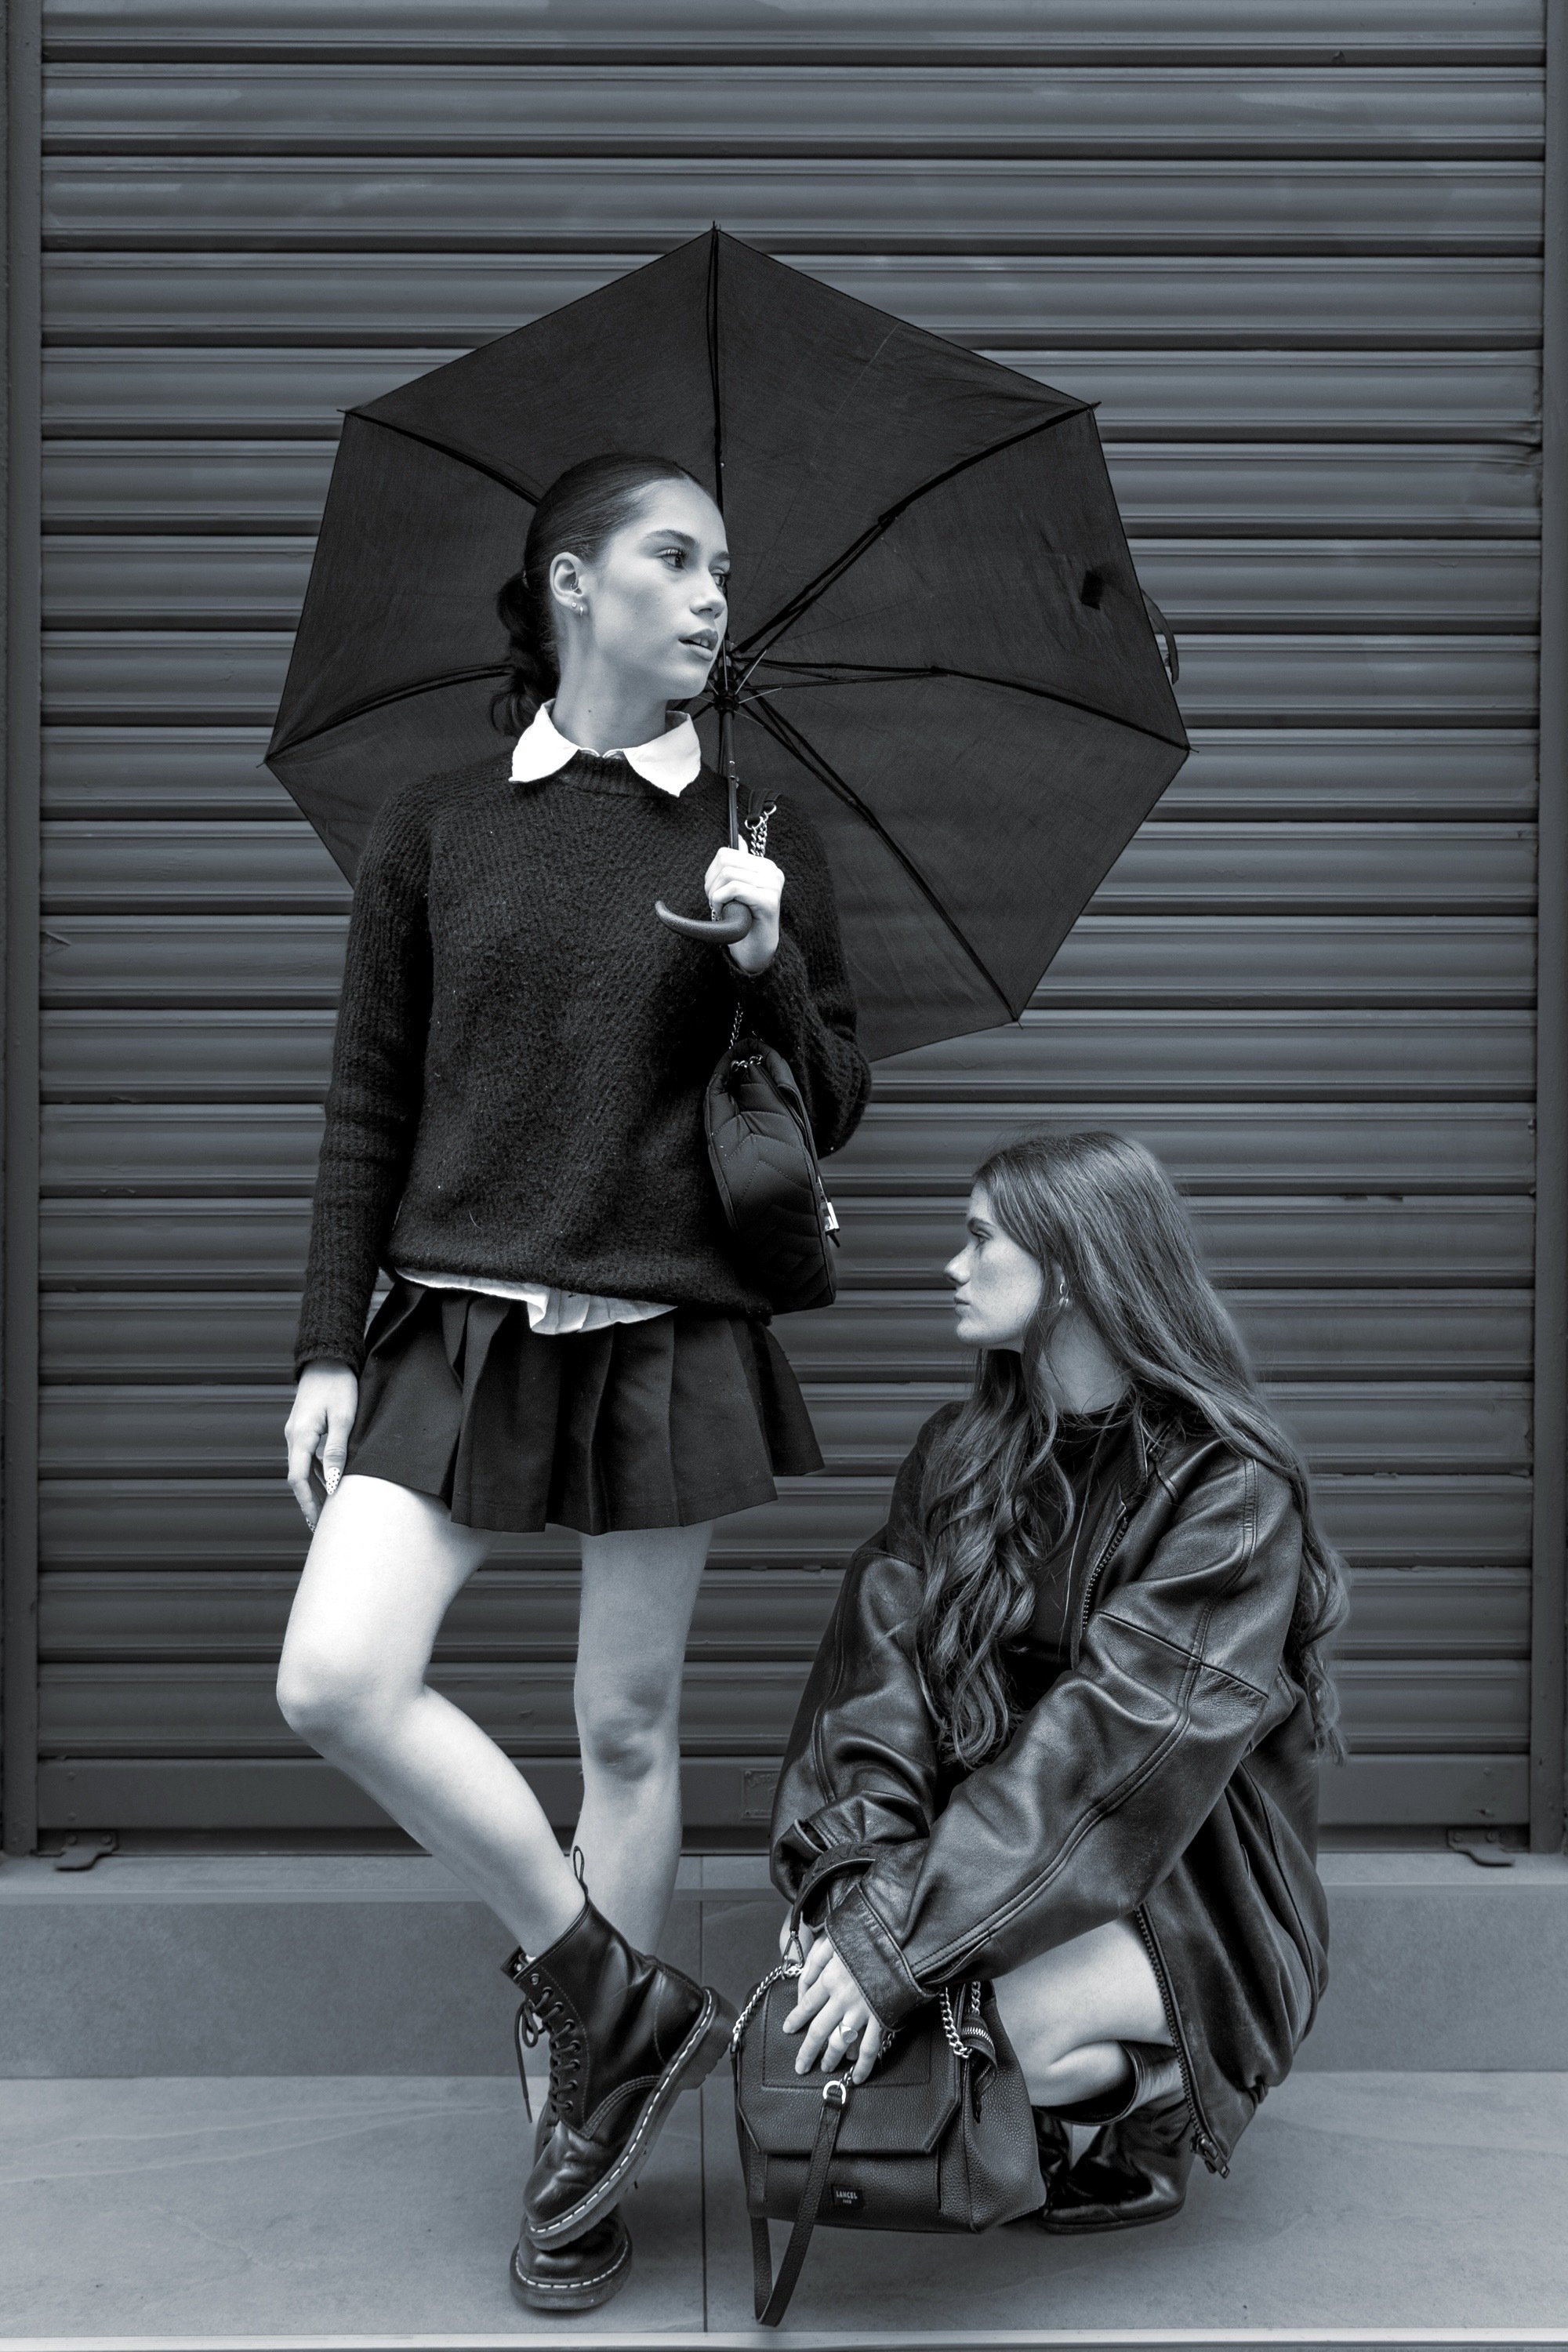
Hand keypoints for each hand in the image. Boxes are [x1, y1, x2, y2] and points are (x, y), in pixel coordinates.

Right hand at [285, 1359, 358, 1528]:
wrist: (328, 1358)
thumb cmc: (339, 1385)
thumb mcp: (343, 1418)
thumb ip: (337, 1450)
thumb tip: (332, 1482)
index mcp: (300, 1436)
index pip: (298, 1479)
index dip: (307, 1503)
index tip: (317, 1522)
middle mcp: (293, 1436)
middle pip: (298, 1477)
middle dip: (309, 1501)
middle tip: (322, 1525)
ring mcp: (296, 1431)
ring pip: (301, 1468)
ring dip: (312, 1488)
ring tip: (327, 1509)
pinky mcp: (303, 1427)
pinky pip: (306, 1457)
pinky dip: (314, 1473)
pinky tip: (327, 1482)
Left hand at [704, 844, 781, 975]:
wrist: (756, 950)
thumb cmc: (744, 920)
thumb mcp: (739, 889)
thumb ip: (739, 866)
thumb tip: (738, 840)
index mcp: (766, 866)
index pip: (727, 852)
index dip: (712, 872)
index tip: (714, 892)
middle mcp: (772, 872)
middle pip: (725, 861)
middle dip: (711, 882)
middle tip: (715, 902)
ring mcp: (772, 886)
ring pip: (727, 874)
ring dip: (715, 894)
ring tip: (721, 909)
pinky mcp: (768, 900)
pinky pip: (734, 889)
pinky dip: (720, 900)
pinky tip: (723, 912)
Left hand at [782, 1926, 885, 2084]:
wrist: (899, 1939)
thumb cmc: (867, 1935)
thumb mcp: (834, 1938)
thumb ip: (816, 1959)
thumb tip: (803, 1978)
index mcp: (829, 1977)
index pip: (807, 2004)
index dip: (796, 2018)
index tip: (788, 2029)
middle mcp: (842, 1999)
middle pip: (818, 2030)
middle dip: (807, 2051)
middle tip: (800, 2065)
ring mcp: (862, 2011)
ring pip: (840, 2042)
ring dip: (830, 2057)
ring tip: (825, 2067)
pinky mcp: (881, 2018)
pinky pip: (869, 2048)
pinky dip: (863, 2065)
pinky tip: (857, 2075)